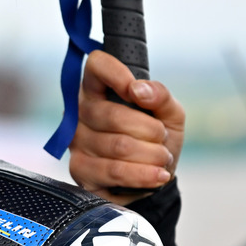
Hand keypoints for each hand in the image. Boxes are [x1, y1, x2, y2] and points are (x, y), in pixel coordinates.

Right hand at [68, 49, 184, 204]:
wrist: (152, 180)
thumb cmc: (156, 141)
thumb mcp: (169, 114)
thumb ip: (160, 95)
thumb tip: (138, 89)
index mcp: (98, 90)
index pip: (96, 66)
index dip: (117, 74)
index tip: (137, 92)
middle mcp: (80, 112)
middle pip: (113, 115)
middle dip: (151, 131)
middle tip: (161, 139)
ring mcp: (76, 141)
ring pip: (119, 146)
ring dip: (152, 155)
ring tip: (161, 158)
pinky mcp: (79, 169)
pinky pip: (115, 171)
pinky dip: (144, 174)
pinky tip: (156, 175)